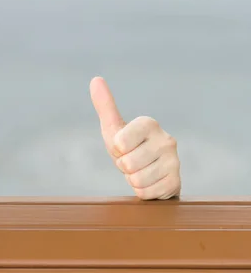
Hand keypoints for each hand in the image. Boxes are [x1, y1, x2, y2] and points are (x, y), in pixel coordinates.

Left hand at [90, 76, 180, 199]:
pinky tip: (148, 181)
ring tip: (139, 170)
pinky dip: (141, 191)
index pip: (120, 142)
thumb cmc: (128, 146)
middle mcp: (167, 140)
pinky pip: (145, 193)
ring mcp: (175, 162)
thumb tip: (95, 79)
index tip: (123, 146)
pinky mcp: (176, 182)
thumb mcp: (113, 127)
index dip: (116, 149)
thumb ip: (105, 105)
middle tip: (131, 161)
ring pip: (137, 179)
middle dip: (123, 166)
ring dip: (132, 179)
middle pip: (127, 163)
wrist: (151, 171)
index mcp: (149, 124)